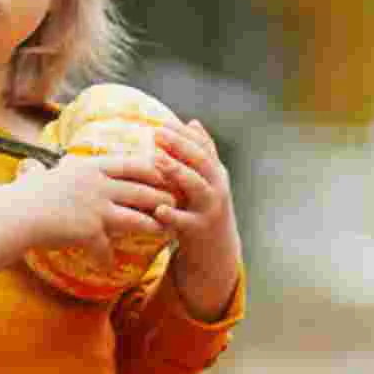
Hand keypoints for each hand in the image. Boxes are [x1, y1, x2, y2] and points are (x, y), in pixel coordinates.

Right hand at [16, 150, 176, 271]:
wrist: (16, 213)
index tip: (167, 171)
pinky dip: (106, 259)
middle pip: (141, 189)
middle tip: (177, 202)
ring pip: (136, 217)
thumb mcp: (44, 175)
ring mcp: (95, 207)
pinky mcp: (89, 230)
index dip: (152, 168)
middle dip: (162, 196)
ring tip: (166, 231)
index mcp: (91, 167)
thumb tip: (37, 168)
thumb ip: (51, 173)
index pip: (131, 163)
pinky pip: (105, 248)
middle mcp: (98, 184)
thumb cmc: (25, 194)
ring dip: (154, 225)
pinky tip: (110, 267)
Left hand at [152, 120, 242, 320]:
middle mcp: (217, 188)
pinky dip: (172, 215)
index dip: (183, 133)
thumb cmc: (203, 209)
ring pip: (196, 186)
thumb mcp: (205, 180)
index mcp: (216, 173)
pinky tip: (157, 208)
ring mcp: (211, 209)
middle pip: (201, 161)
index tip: (162, 122)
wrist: (216, 250)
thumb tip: (192, 122)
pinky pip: (185, 221)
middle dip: (179, 145)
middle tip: (156, 133)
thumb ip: (200, 153)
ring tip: (156, 160)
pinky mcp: (200, 230)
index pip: (202, 147)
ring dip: (177, 171)